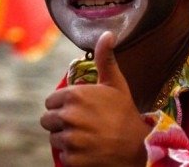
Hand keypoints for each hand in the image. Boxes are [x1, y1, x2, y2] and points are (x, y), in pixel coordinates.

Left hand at [40, 32, 151, 165]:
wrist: (141, 148)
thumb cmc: (125, 114)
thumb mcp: (115, 84)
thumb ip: (105, 59)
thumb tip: (107, 33)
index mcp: (75, 95)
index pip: (50, 101)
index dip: (63, 106)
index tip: (78, 110)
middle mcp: (69, 116)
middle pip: (47, 120)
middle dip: (61, 123)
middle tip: (82, 126)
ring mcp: (70, 139)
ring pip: (54, 138)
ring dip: (66, 140)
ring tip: (87, 138)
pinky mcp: (72, 159)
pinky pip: (62, 156)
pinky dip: (73, 156)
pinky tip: (88, 151)